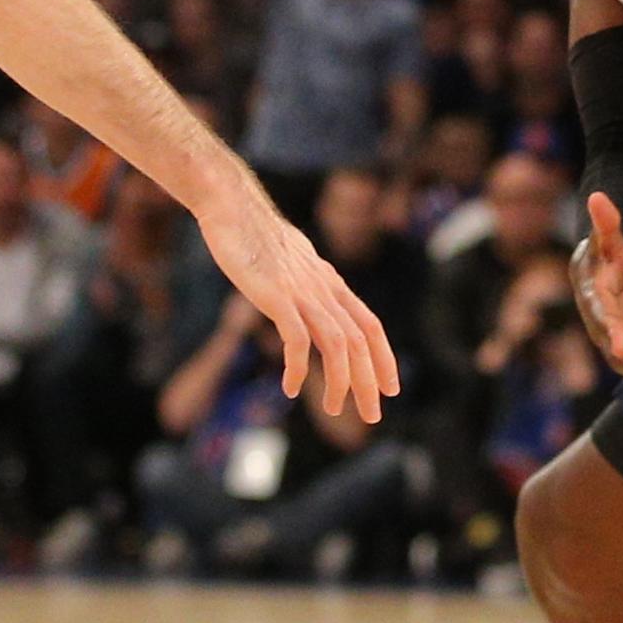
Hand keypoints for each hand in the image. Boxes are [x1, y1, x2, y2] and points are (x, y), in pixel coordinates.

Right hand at [193, 191, 398, 422]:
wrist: (232, 206)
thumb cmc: (257, 233)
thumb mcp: (295, 261)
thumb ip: (309, 282)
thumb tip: (315, 294)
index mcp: (330, 283)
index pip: (370, 325)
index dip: (384, 358)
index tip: (390, 388)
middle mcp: (323, 289)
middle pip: (360, 341)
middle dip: (369, 382)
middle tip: (372, 416)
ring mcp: (301, 292)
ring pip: (337, 344)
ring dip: (341, 382)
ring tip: (336, 409)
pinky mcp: (276, 296)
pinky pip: (296, 339)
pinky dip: (298, 367)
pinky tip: (291, 388)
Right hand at [570, 193, 622, 380]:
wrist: (605, 274)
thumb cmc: (606, 254)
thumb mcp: (608, 238)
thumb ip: (605, 221)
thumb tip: (597, 196)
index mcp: (595, 297)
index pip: (600, 316)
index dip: (610, 331)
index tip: (620, 346)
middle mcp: (602, 321)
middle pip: (613, 344)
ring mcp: (617, 334)